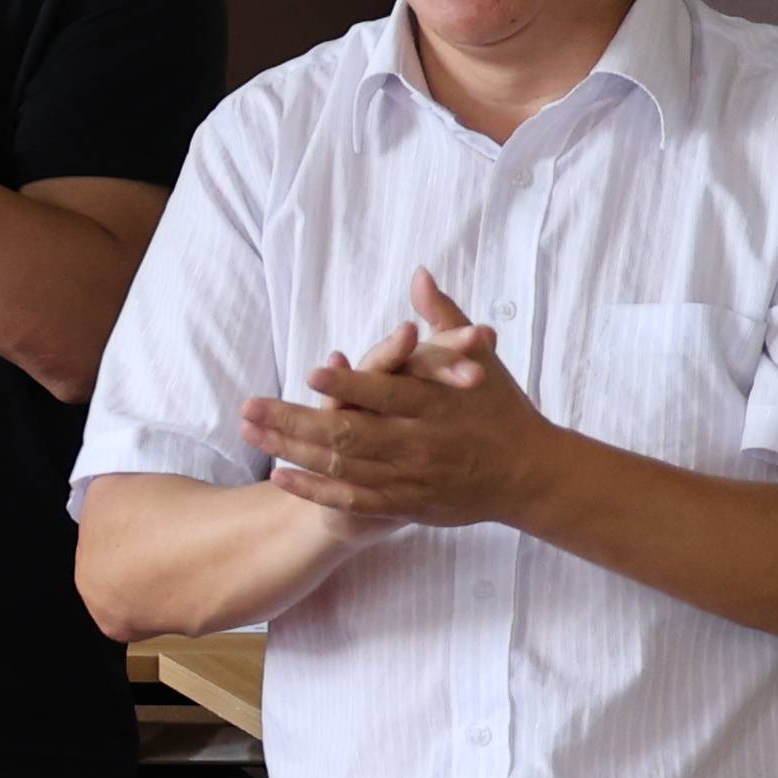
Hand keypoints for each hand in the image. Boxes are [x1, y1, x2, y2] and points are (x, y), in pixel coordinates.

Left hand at [244, 275, 564, 529]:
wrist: (529, 474)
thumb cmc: (498, 406)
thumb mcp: (478, 357)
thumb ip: (443, 318)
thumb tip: (418, 274)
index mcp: (436, 404)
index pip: (388, 392)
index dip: (350, 382)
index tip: (310, 370)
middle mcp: (420, 443)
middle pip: (350, 435)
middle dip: (294, 421)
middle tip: (249, 407)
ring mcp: (411, 478)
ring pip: (343, 469)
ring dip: (292, 452)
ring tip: (251, 434)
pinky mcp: (407, 504)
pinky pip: (353, 501)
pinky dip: (314, 490)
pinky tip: (279, 475)